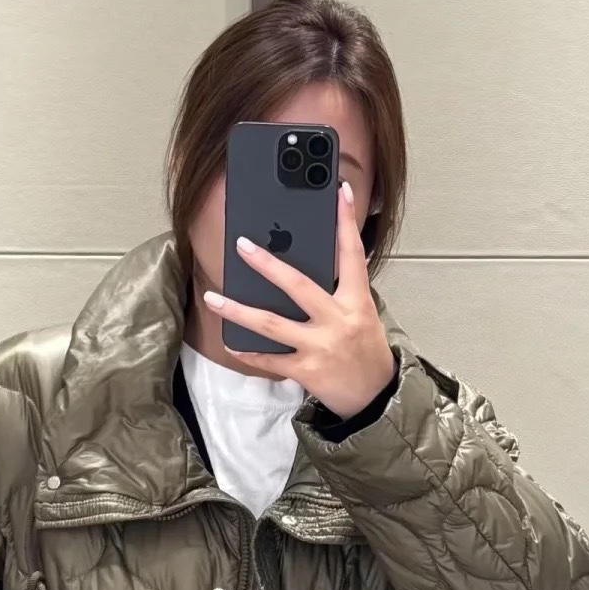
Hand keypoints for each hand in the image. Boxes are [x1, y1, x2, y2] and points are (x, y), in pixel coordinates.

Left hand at [202, 181, 396, 418]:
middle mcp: (338, 321)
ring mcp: (321, 346)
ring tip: (213, 297)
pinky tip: (231, 342)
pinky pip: (270, 358)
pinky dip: (249, 351)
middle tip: (242, 245)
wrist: (375, 396)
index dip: (345, 221)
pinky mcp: (307, 370)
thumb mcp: (361, 314)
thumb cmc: (365, 350)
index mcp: (356, 301)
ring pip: (272, 324)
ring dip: (239, 310)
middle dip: (268, 264)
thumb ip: (338, 291)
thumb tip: (302, 267)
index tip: (337, 192)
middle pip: (299, 286)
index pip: (351, 254)